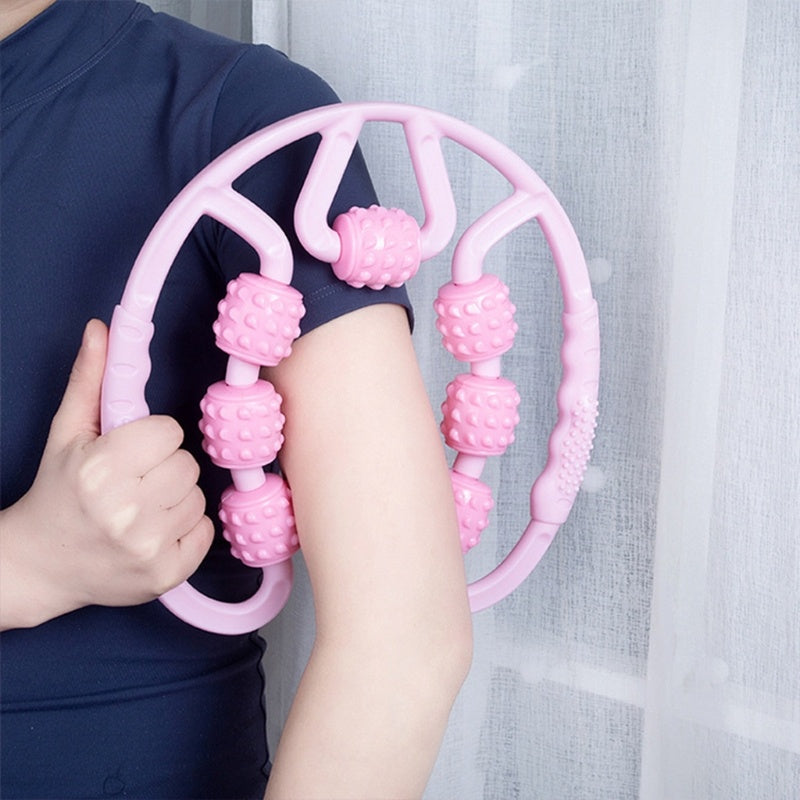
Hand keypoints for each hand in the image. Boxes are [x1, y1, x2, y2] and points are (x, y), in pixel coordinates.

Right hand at [0, 320, 213, 629]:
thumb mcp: (67, 433)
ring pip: (198, 496)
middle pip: (187, 464)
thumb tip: (103, 328)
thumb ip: (89, 380)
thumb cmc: (58, 493)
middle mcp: (125, 510)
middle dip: (165, 468)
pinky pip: (206, 531)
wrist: (41, 565)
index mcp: (100, 470)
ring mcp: (147, 547)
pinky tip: (154, 532)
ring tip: (141, 508)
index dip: (152, 439)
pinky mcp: (167, 575)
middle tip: (135, 482)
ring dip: (177, 499)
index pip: (169, 432)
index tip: (132, 453)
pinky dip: (187, 530)